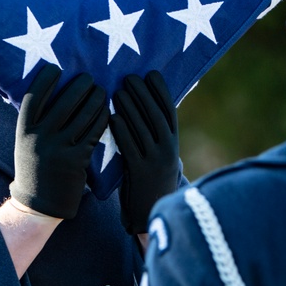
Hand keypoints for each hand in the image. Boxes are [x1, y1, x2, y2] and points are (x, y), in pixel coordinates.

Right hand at [10, 64, 109, 218]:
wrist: (39, 204)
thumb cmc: (34, 168)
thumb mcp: (26, 143)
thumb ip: (37, 122)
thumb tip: (52, 91)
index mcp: (24, 131)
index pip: (35, 96)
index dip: (46, 79)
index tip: (56, 68)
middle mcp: (40, 138)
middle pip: (64, 101)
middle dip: (79, 85)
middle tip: (88, 77)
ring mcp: (59, 149)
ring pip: (84, 114)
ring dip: (96, 98)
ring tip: (101, 91)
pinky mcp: (77, 160)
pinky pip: (95, 131)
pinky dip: (102, 117)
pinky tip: (106, 111)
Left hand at [109, 71, 180, 233]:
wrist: (149, 212)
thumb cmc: (147, 180)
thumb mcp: (156, 155)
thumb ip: (151, 134)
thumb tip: (141, 107)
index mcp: (173, 142)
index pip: (169, 111)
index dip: (161, 91)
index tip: (150, 73)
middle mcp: (168, 149)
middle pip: (156, 116)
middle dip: (144, 94)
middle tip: (130, 77)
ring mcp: (155, 161)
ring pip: (144, 129)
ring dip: (131, 108)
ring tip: (118, 92)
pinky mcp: (140, 172)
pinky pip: (131, 147)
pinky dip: (122, 132)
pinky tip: (112, 118)